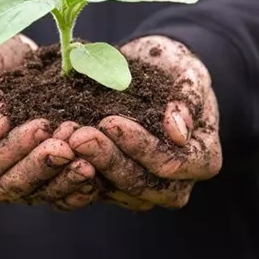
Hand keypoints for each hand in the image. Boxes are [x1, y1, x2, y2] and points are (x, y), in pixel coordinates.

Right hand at [0, 35, 97, 207]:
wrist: (8, 64)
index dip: (13, 149)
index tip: (43, 126)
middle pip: (7, 186)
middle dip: (40, 167)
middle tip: (69, 145)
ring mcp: (3, 186)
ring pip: (34, 195)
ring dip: (62, 179)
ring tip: (88, 160)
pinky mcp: (33, 185)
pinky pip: (54, 196)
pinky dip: (75, 189)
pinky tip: (96, 173)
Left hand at [69, 36, 221, 209]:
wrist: (151, 70)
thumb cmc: (175, 68)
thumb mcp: (188, 71)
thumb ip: (188, 98)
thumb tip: (178, 133)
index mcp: (204, 159)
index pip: (172, 164)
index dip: (141, 147)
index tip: (110, 121)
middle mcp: (176, 183)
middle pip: (141, 185)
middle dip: (108, 160)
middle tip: (79, 135)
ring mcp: (144, 189)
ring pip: (114, 191)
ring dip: (85, 169)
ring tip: (63, 141)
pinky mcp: (114, 186)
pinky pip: (92, 191)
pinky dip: (70, 175)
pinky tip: (54, 153)